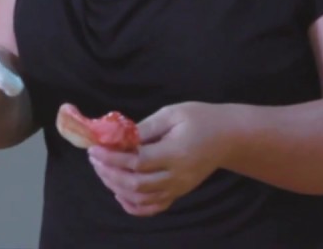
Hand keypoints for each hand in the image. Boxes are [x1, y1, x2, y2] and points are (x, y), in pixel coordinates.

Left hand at [87, 102, 228, 216]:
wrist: (227, 137)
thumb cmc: (200, 119)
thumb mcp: (173, 113)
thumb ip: (145, 127)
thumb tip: (118, 137)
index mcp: (175, 153)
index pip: (137, 161)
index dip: (113, 157)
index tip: (95, 148)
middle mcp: (176, 176)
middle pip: (136, 183)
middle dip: (110, 172)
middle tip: (95, 157)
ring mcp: (178, 188)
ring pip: (141, 198)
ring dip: (116, 186)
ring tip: (103, 169)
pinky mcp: (178, 193)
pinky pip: (153, 208)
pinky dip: (133, 206)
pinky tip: (119, 193)